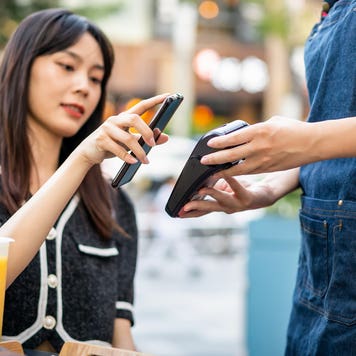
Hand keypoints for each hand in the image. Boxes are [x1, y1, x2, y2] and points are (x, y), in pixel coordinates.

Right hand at [77, 94, 168, 166]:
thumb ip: (147, 139)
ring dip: (139, 151)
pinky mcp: (100, 139)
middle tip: (153, 144)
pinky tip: (134, 162)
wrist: (89, 152)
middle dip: (146, 132)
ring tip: (146, 160)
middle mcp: (116, 119)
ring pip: (127, 138)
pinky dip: (127, 157)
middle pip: (134, 119)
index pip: (141, 106)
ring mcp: (107, 128)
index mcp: (125, 117)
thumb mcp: (131, 142)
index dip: (155, 101)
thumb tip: (166, 137)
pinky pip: (117, 149)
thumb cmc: (112, 145)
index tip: (168, 96)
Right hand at [179, 176, 274, 217]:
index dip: (189, 213)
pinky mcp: (247, 198)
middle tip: (184, 207)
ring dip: (211, 195)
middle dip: (196, 208)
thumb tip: (198, 183)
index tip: (178, 213)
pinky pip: (237, 188)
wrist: (265, 194)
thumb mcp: (223, 189)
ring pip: (221, 200)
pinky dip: (230, 180)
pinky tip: (225, 173)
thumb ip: (212, 188)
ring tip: (201, 190)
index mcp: (219, 206)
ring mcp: (237, 205)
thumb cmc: (241, 190)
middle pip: (208, 208)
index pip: (201, 211)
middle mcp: (227, 208)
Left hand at [200, 116, 315, 176]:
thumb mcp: (273, 121)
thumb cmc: (293, 129)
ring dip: (223, 171)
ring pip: (238, 168)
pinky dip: (236, 174)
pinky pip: (248, 172)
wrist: (312, 143)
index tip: (209, 145)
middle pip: (232, 155)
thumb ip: (256, 128)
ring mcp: (263, 159)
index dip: (220, 143)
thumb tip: (243, 133)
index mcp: (260, 131)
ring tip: (212, 173)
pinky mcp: (268, 168)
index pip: (234, 138)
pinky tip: (228, 174)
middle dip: (215, 159)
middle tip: (204, 161)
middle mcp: (259, 146)